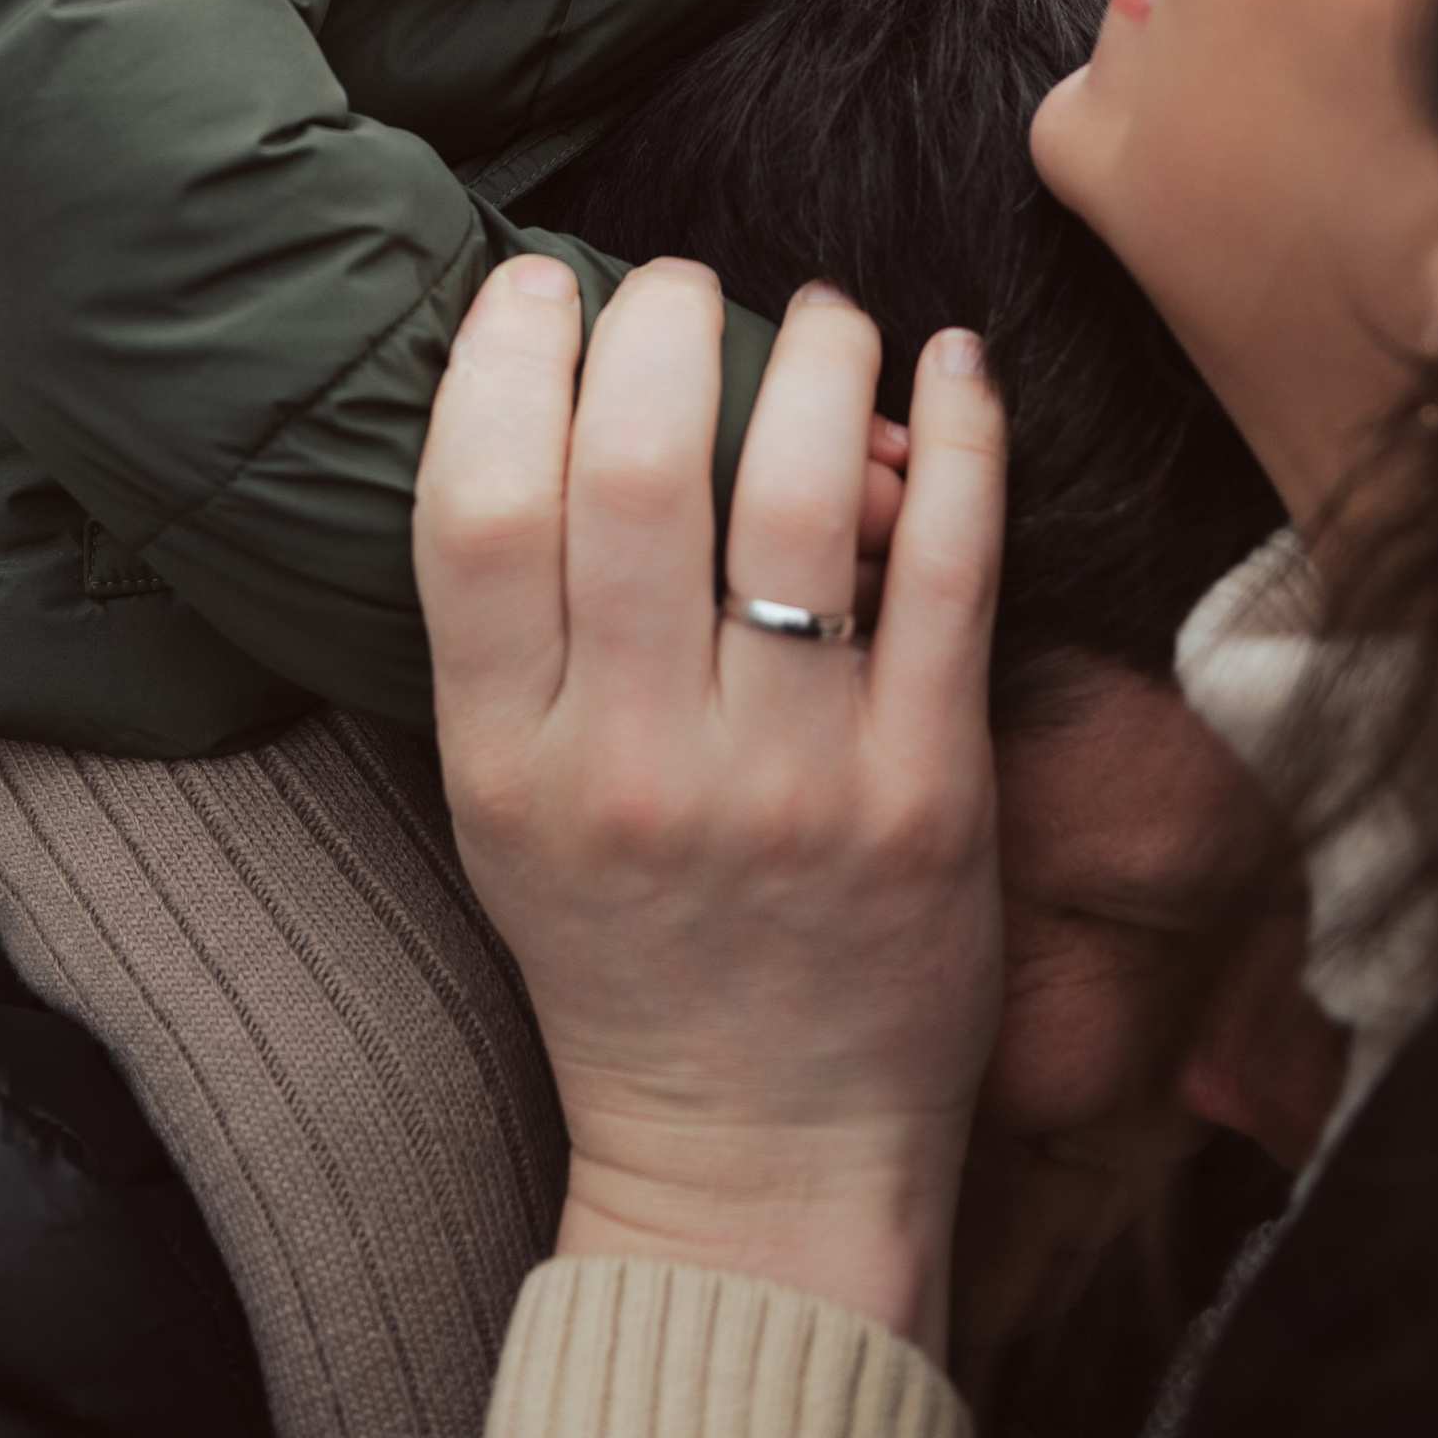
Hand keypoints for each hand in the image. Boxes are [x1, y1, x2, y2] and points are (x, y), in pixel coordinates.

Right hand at [415, 257, 1006, 1359]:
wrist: (758, 1159)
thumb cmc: (620, 948)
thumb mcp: (497, 796)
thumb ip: (512, 621)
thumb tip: (553, 384)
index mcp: (507, 757)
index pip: (478, 508)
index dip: (504, 361)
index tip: (540, 287)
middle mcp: (637, 761)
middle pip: (634, 474)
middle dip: (657, 323)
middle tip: (678, 278)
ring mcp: (790, 780)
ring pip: (797, 499)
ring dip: (811, 358)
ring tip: (818, 312)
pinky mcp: (926, 795)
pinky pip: (946, 573)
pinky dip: (959, 442)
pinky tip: (951, 363)